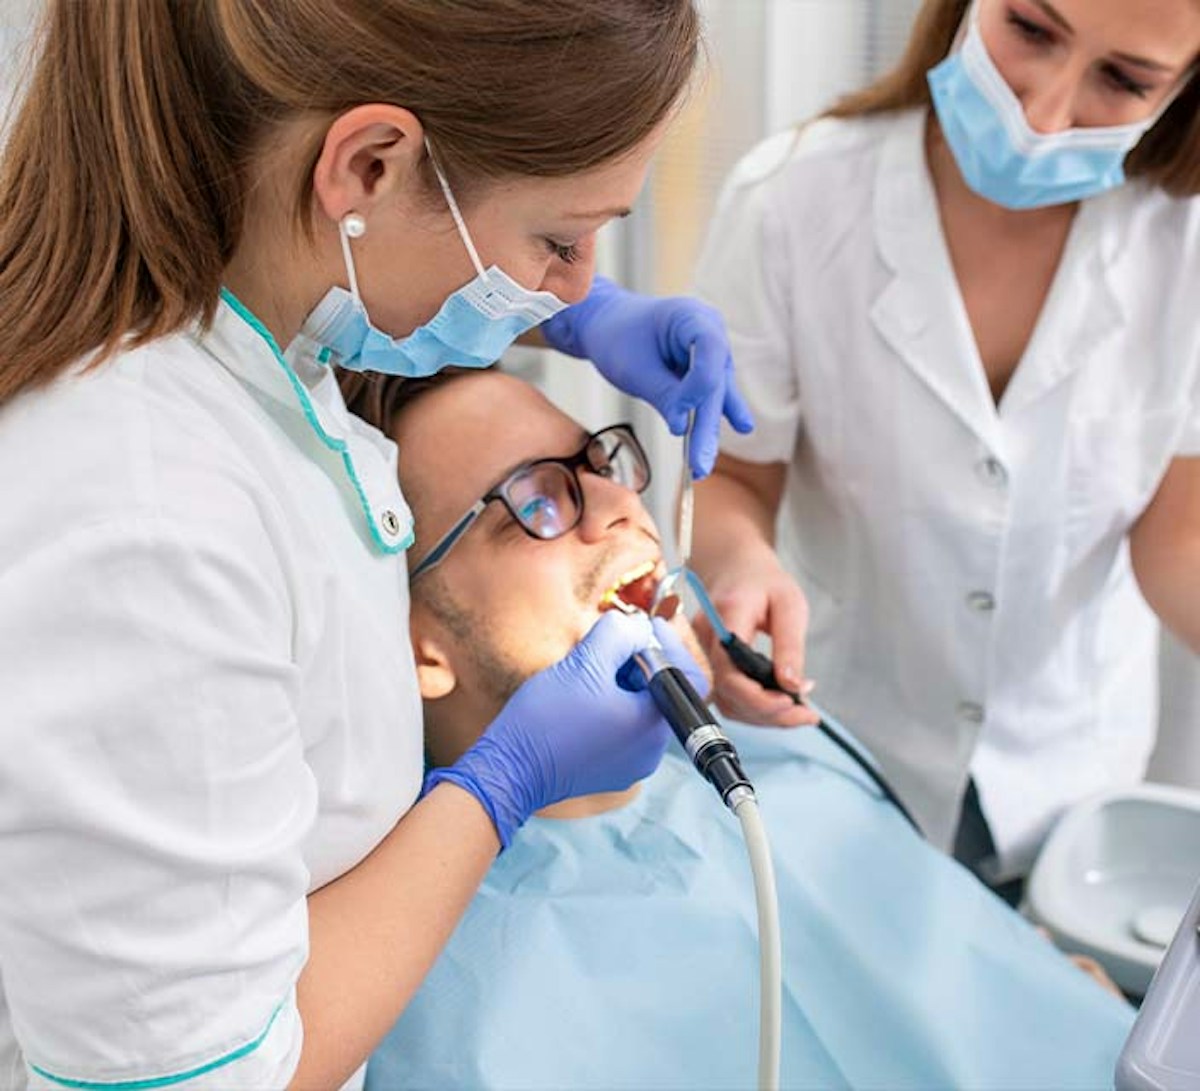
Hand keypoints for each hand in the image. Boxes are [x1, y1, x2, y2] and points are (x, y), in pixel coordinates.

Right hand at [423, 612, 670, 847]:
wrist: (508, 770)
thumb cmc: (545, 720)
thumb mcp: (584, 661)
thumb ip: (621, 633)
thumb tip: (640, 628)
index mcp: (653, 726)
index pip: (687, 677)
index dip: (670, 645)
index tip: (644, 628)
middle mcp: (650, 751)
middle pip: (660, 691)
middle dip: (635, 662)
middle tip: (604, 647)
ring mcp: (631, 764)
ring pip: (639, 708)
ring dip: (619, 682)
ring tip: (585, 673)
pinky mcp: (610, 770)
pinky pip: (622, 728)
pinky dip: (609, 705)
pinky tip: (578, 698)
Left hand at [539, 276, 753, 478]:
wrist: (607, 325)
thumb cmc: (617, 338)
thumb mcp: (635, 368)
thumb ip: (663, 395)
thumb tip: (683, 427)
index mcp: (692, 317)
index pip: (711, 351)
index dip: (700, 386)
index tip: (679, 416)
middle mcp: (710, 331)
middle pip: (715, 382)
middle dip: (705, 425)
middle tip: (699, 463)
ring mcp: (711, 352)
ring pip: (715, 395)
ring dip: (708, 430)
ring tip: (704, 463)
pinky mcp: (705, 370)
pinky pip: (710, 397)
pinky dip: (710, 418)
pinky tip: (742, 426)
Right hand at [693, 551, 818, 727]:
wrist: (735, 567)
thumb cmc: (764, 582)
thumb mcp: (789, 604)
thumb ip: (790, 646)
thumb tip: (792, 686)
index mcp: (726, 618)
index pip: (729, 672)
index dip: (758, 698)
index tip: (791, 702)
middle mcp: (705, 639)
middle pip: (727, 694)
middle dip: (768, 714)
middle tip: (806, 714)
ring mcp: (700, 653)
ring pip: (725, 701)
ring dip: (762, 716)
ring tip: (798, 711)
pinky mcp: (706, 664)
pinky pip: (726, 696)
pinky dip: (753, 707)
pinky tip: (778, 703)